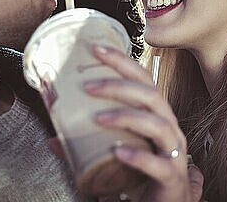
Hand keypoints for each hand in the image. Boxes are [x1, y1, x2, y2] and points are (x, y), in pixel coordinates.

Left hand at [84, 45, 203, 201]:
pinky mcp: (172, 177)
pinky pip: (159, 163)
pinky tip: (118, 152)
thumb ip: (86, 148)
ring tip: (98, 118)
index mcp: (156, 116)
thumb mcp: (114, 155)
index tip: (95, 49)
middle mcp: (169, 128)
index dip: (122, 62)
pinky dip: (138, 156)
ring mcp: (174, 152)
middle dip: (120, 85)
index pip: (143, 80)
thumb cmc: (144, 175)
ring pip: (158, 124)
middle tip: (88, 85)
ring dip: (127, 117)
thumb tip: (53, 139)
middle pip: (152, 95)